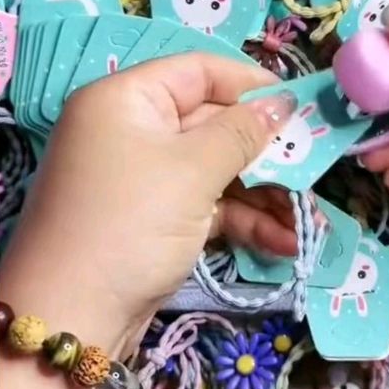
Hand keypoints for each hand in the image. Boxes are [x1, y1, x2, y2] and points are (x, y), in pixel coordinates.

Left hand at [0, 54, 296, 348]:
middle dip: (266, 151)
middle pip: (212, 123)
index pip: (198, 72)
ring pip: (215, 170)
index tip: (301, 105)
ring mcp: (142, 178)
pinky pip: (207, 205)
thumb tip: (284, 103)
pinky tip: (283, 243)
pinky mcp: (154, 220)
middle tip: (315, 166)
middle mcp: (131, 130)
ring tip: (307, 219)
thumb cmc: (130, 224)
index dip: (251, 85)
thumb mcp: (192, 172)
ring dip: (263, 194)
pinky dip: (242, 221)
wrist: (73, 316)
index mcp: (127, 99)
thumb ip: (242, 133)